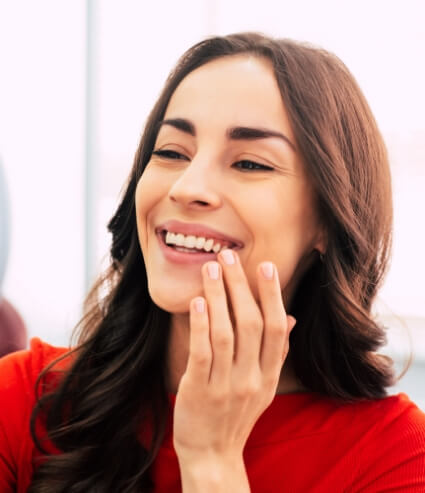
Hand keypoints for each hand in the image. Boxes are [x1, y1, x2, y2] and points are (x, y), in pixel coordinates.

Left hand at [173, 249, 295, 463]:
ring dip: (219, 298)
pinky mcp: (199, 391)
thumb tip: (290, 318)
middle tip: (229, 256)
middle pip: (251, 324)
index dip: (272, 295)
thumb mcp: (263, 386)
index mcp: (269, 375)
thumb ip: (276, 352)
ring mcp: (226, 386)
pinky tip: (198, 301)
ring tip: (211, 269)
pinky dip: (201, 325)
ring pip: (226, 334)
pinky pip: (202, 353)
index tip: (264, 266)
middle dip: (241, 287)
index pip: (276, 329)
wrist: (213, 455)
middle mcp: (252, 378)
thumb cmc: (236, 414)